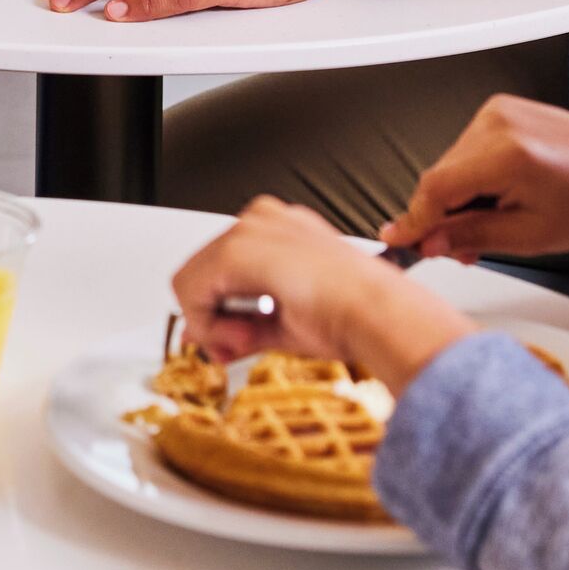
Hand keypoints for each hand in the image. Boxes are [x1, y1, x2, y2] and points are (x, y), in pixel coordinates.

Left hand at [171, 197, 476, 390]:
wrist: (378, 314)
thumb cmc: (352, 316)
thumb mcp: (283, 322)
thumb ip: (239, 325)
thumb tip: (203, 337)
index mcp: (280, 230)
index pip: (221, 269)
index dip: (217, 313)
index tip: (232, 343)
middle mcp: (262, 220)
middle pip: (201, 273)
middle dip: (210, 320)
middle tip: (233, 349)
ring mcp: (250, 229)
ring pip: (191, 282)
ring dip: (211, 323)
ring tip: (244, 342)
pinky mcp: (238, 249)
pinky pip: (192, 290)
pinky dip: (208, 323)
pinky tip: (242, 337)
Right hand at [382, 96, 568, 263]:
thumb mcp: (531, 237)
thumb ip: (471, 237)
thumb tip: (427, 242)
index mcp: (509, 154)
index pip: (437, 188)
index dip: (413, 220)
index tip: (397, 241)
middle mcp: (499, 124)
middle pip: (440, 177)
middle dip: (442, 217)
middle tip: (459, 250)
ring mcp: (499, 111)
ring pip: (451, 165)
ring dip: (458, 198)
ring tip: (489, 224)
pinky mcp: (500, 109)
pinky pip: (466, 150)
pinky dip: (472, 177)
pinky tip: (495, 196)